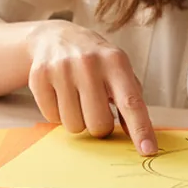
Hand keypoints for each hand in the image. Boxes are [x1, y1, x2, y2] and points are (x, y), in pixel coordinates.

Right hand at [25, 20, 157, 155]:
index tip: (148, 149)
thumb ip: (131, 100)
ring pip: (74, 126)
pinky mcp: (39, 77)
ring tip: (77, 98)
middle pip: (99, 124)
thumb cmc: (95, 61)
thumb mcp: (119, 70)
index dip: (140, 128)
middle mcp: (89, 63)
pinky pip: (52, 118)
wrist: (56, 37)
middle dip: (100, 126)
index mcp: (115, 62)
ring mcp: (62, 69)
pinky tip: (60, 93)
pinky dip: (58, 113)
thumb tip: (140, 137)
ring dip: (77, 120)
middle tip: (96, 108)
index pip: (131, 102)